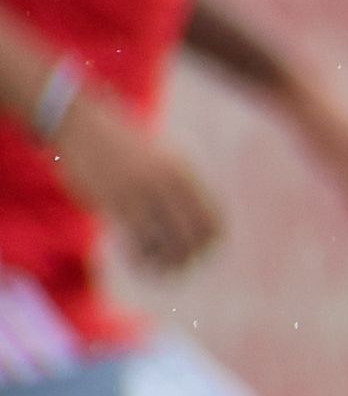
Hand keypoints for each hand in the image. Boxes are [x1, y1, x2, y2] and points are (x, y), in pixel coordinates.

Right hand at [50, 89, 219, 271]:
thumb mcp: (167, 161)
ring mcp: (140, 192)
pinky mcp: (112, 201)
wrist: (85, 125)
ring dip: (164, 263)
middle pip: (193, 236)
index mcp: (186, 174)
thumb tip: (203, 223)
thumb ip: (185, 188)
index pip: (213, 221)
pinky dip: (142, 257)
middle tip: (178, 266)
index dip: (211, 243)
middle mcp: (167, 183)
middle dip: (188, 257)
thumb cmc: (129, 148)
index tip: (200, 252)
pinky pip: (136, 239)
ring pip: (165, 242)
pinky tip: (139, 262)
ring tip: (159, 269)